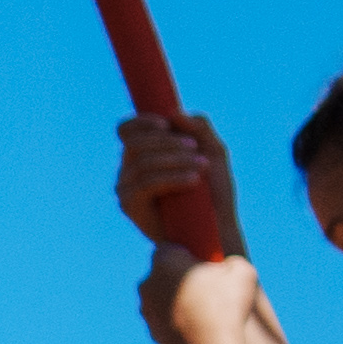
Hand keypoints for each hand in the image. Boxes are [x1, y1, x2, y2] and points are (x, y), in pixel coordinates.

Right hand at [116, 111, 252, 286]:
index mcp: (144, 154)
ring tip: (202, 167)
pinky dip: (171, 177)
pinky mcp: (129, 207)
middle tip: (196, 149)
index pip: (126, 130)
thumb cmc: (214, 192)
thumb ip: (200, 128)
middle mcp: (128, 169)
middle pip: (135, 143)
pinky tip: (193, 180)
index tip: (167, 123)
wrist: (216, 229)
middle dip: (167, 142)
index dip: (141, 122)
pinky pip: (143, 184)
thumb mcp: (214, 152)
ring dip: (175, 160)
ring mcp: (125, 188)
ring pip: (141, 162)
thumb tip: (175, 114)